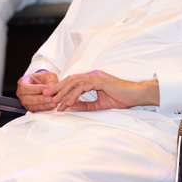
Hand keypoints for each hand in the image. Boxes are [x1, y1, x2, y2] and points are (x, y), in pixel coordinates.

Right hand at [17, 70, 60, 111]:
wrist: (44, 83)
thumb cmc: (44, 78)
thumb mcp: (48, 75)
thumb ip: (50, 80)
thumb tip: (51, 88)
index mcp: (22, 81)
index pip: (25, 87)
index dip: (36, 89)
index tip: (47, 88)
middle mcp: (21, 93)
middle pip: (26, 99)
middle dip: (40, 99)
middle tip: (51, 98)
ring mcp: (24, 101)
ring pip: (31, 106)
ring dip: (43, 105)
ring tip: (54, 103)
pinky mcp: (30, 107)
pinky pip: (35, 110)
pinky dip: (44, 109)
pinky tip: (52, 106)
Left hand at [44, 70, 159, 111]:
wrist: (134, 95)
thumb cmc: (120, 99)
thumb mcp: (99, 105)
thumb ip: (85, 105)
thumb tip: (71, 107)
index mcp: (91, 79)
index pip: (72, 82)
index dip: (61, 89)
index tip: (51, 97)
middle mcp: (92, 75)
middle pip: (70, 80)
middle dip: (57, 88)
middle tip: (46, 97)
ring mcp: (96, 76)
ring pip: (74, 83)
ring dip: (64, 93)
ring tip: (56, 102)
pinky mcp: (100, 80)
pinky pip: (83, 87)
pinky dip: (75, 95)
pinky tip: (69, 102)